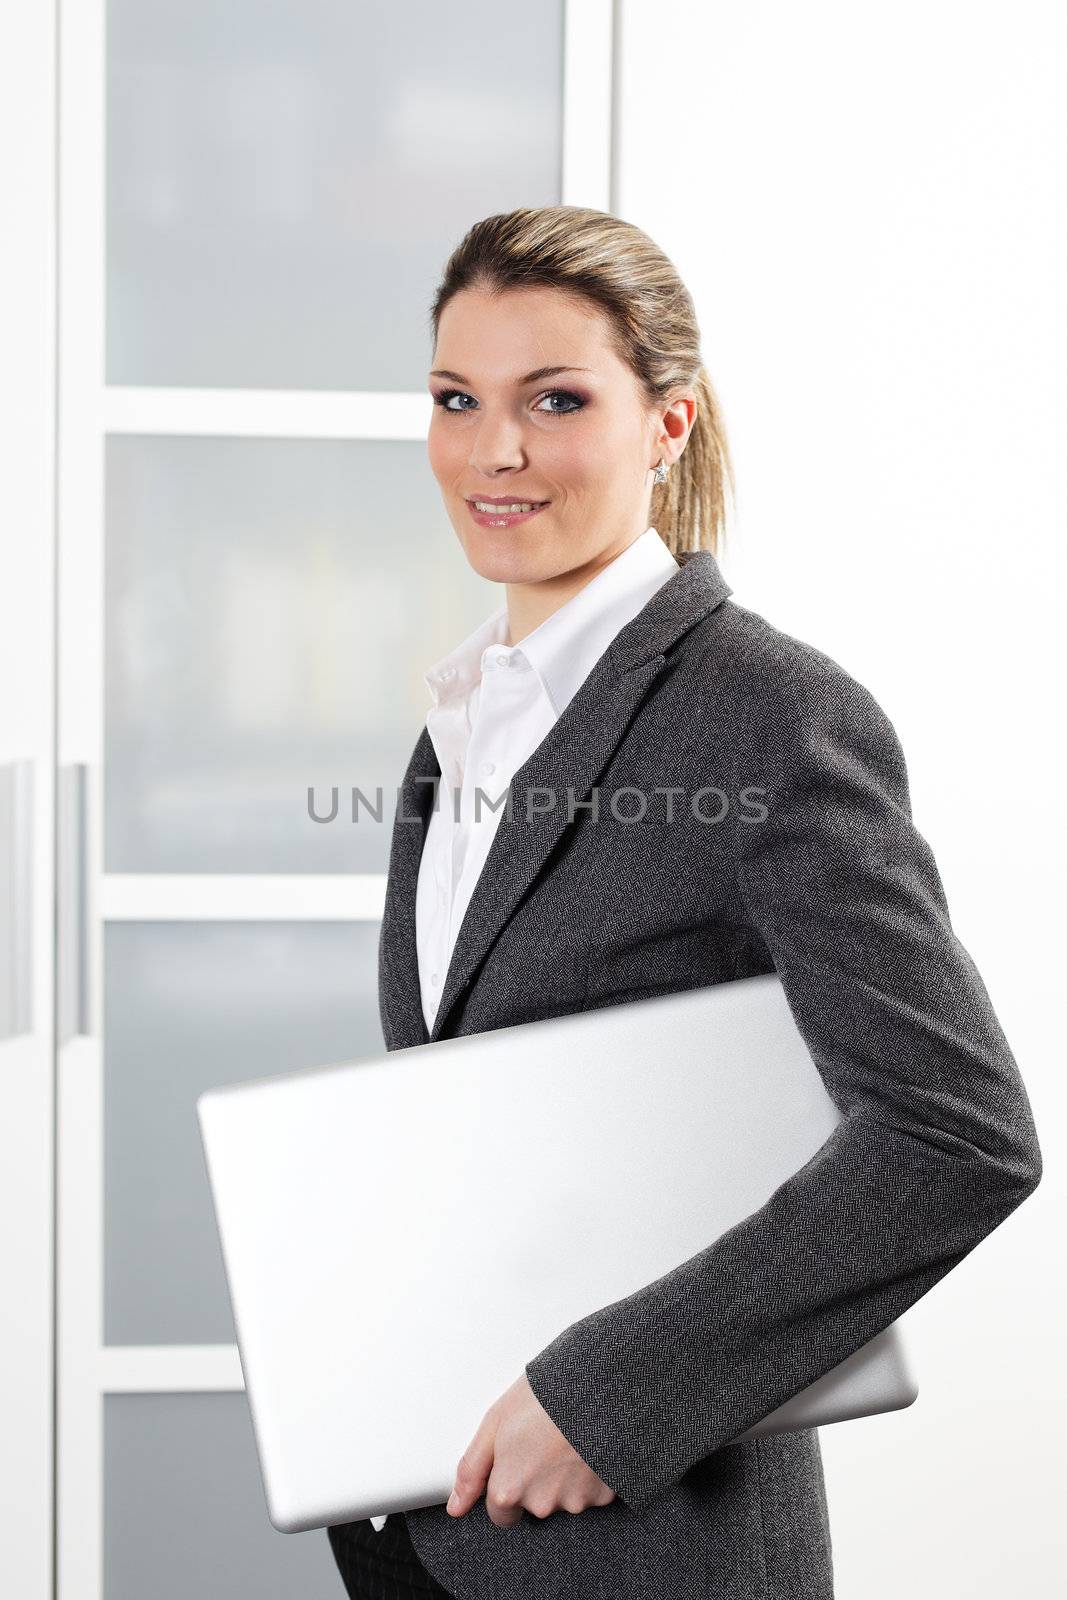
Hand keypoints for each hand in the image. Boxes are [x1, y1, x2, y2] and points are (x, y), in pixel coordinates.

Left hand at [446, 1372, 616, 1527]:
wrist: (594, 1385)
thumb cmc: (543, 1397)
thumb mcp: (494, 1422)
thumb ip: (471, 1470)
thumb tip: (456, 1506)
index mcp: (509, 1490)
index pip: (500, 1513)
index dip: (506, 1486)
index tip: (516, 1461)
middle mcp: (541, 1504)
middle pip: (532, 1505)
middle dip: (535, 1481)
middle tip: (542, 1442)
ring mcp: (575, 1502)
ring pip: (562, 1498)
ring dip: (562, 1478)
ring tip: (566, 1439)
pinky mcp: (604, 1496)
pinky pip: (591, 1493)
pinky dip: (588, 1475)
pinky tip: (587, 1446)